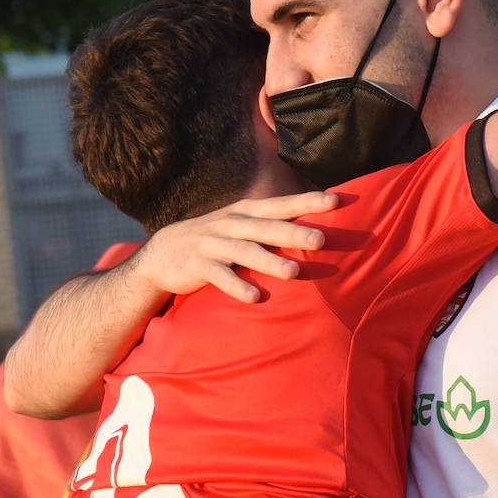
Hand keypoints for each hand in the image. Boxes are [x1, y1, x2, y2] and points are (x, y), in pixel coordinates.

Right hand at [129, 191, 336, 302]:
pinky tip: (254, 297)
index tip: (335, 200)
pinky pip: (220, 277)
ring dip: (270, 262)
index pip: (281, 205)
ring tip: (294, 273)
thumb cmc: (215, 239)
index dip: (307, 201)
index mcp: (246, 212)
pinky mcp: (198, 265)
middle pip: (267, 228)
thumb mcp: (240, 225)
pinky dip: (237, 286)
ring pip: (245, 252)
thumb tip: (315, 226)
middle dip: (294, 233)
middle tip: (321, 240)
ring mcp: (213, 244)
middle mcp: (232, 224)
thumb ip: (271, 224)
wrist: (162, 253)